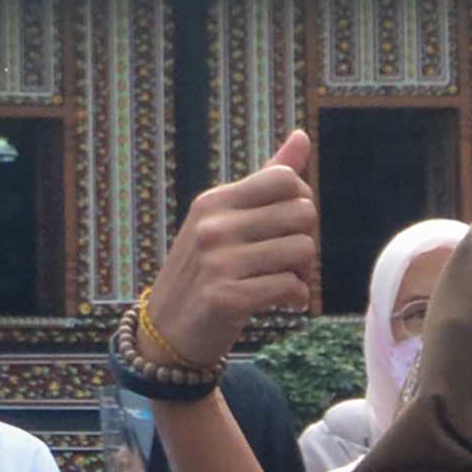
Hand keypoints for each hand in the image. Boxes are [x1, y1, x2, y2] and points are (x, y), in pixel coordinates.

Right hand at [149, 130, 318, 368]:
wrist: (167, 334)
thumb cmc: (204, 272)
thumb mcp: (225, 220)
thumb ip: (266, 181)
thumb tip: (302, 137)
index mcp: (213, 202)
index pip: (286, 180)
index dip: (300, 203)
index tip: (286, 228)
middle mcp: (213, 227)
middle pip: (302, 214)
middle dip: (305, 240)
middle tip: (286, 262)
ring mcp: (217, 263)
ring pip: (303, 250)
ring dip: (302, 273)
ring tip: (282, 283)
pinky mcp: (226, 299)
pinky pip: (290, 287)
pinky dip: (296, 299)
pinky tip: (284, 304)